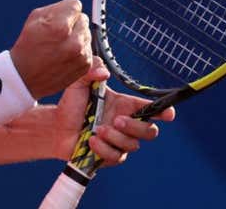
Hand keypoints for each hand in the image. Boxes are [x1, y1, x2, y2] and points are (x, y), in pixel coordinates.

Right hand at [9, 0, 92, 97]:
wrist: (25, 78)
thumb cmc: (28, 46)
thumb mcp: (35, 19)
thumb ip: (57, 8)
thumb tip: (75, 9)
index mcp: (60, 26)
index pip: (75, 5)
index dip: (65, 11)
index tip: (58, 19)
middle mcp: (74, 40)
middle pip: (83, 19)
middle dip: (72, 24)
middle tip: (57, 35)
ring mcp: (81, 54)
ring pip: (87, 34)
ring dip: (76, 37)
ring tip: (60, 46)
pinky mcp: (85, 65)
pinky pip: (88, 48)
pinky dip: (79, 50)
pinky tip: (65, 55)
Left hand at [53, 58, 176, 166]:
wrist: (56, 127)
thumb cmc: (71, 104)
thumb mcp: (78, 82)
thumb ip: (91, 69)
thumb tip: (104, 73)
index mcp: (124, 105)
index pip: (151, 109)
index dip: (164, 112)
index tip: (169, 114)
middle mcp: (125, 124)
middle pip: (150, 131)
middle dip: (136, 127)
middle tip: (116, 121)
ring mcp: (119, 142)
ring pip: (132, 145)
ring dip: (115, 138)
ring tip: (96, 130)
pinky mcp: (109, 156)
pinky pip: (117, 157)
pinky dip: (104, 149)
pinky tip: (91, 142)